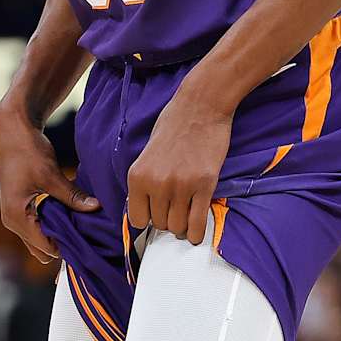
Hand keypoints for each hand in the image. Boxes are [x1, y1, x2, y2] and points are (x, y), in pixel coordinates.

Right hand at [0, 95, 98, 260]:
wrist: (12, 131)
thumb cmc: (27, 151)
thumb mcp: (52, 175)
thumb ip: (72, 197)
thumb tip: (96, 208)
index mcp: (16, 216)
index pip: (46, 247)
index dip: (68, 246)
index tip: (88, 239)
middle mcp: (11, 221)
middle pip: (41, 249)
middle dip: (62, 243)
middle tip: (85, 231)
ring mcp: (13, 216)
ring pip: (38, 240)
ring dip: (56, 234)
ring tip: (76, 222)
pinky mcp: (17, 208)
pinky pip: (36, 228)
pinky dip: (51, 226)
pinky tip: (67, 214)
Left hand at [126, 85, 230, 243]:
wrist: (200, 107)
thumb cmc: (173, 126)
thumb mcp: (147, 154)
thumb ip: (145, 182)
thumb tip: (145, 209)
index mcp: (137, 176)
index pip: (137, 219)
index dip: (148, 219)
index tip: (157, 215)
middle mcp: (156, 183)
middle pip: (160, 224)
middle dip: (168, 221)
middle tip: (176, 212)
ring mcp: (180, 186)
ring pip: (178, 227)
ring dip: (183, 227)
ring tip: (187, 217)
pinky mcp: (204, 185)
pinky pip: (197, 223)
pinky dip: (197, 232)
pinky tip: (197, 231)